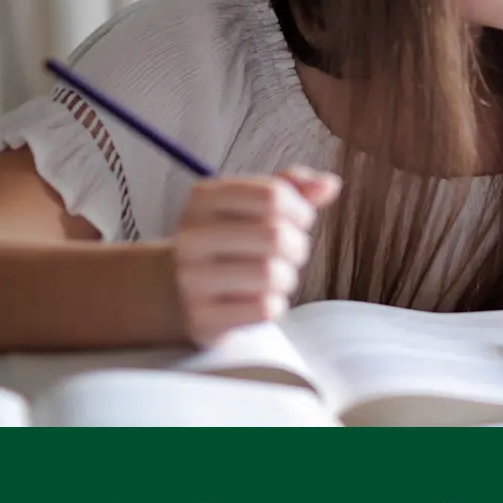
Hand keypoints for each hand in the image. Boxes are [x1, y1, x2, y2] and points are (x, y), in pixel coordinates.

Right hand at [170, 166, 341, 345]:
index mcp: (204, 198)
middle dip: (296, 246)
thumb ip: (292, 187)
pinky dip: (274, 305)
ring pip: (272, 274)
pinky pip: (264, 309)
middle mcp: (192, 236)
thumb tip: (329, 184)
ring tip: (274, 277)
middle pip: (275, 235)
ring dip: (287, 278)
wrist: (173, 290)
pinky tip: (259, 300)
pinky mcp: (203, 317)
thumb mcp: (250, 205)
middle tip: (289, 253)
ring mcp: (192, 279)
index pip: (273, 195)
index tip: (299, 220)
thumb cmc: (227, 241)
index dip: (300, 209)